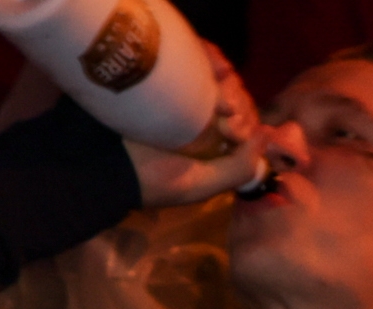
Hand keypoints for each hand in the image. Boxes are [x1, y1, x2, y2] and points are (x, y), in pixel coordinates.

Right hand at [130, 60, 265, 201]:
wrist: (107, 158)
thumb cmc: (152, 179)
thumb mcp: (200, 185)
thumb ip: (237, 168)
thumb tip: (265, 136)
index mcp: (213, 145)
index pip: (244, 122)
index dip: (247, 119)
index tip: (231, 127)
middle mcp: (203, 120)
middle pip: (236, 97)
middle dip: (237, 100)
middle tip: (223, 110)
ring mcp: (187, 97)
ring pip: (222, 77)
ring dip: (227, 80)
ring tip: (216, 93)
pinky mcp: (171, 78)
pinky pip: (201, 60)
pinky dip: (212, 59)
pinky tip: (212, 66)